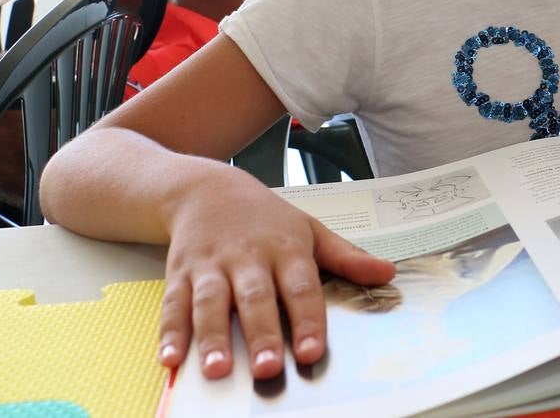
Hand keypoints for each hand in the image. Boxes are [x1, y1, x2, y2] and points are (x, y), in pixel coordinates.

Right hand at [159, 177, 395, 380]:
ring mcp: (211, 266)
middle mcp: (248, 258)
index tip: (313, 352)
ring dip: (212, 337)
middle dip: (262, 334)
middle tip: (268, 369)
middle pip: (255, 298)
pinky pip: (173, 304)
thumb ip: (347, 257)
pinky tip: (171, 359)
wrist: (208, 188)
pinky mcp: (179, 273)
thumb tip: (388, 273)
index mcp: (286, 250)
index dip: (309, 320)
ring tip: (217, 370)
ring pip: (211, 303)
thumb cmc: (266, 219)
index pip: (302, 288)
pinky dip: (170, 332)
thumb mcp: (311, 230)